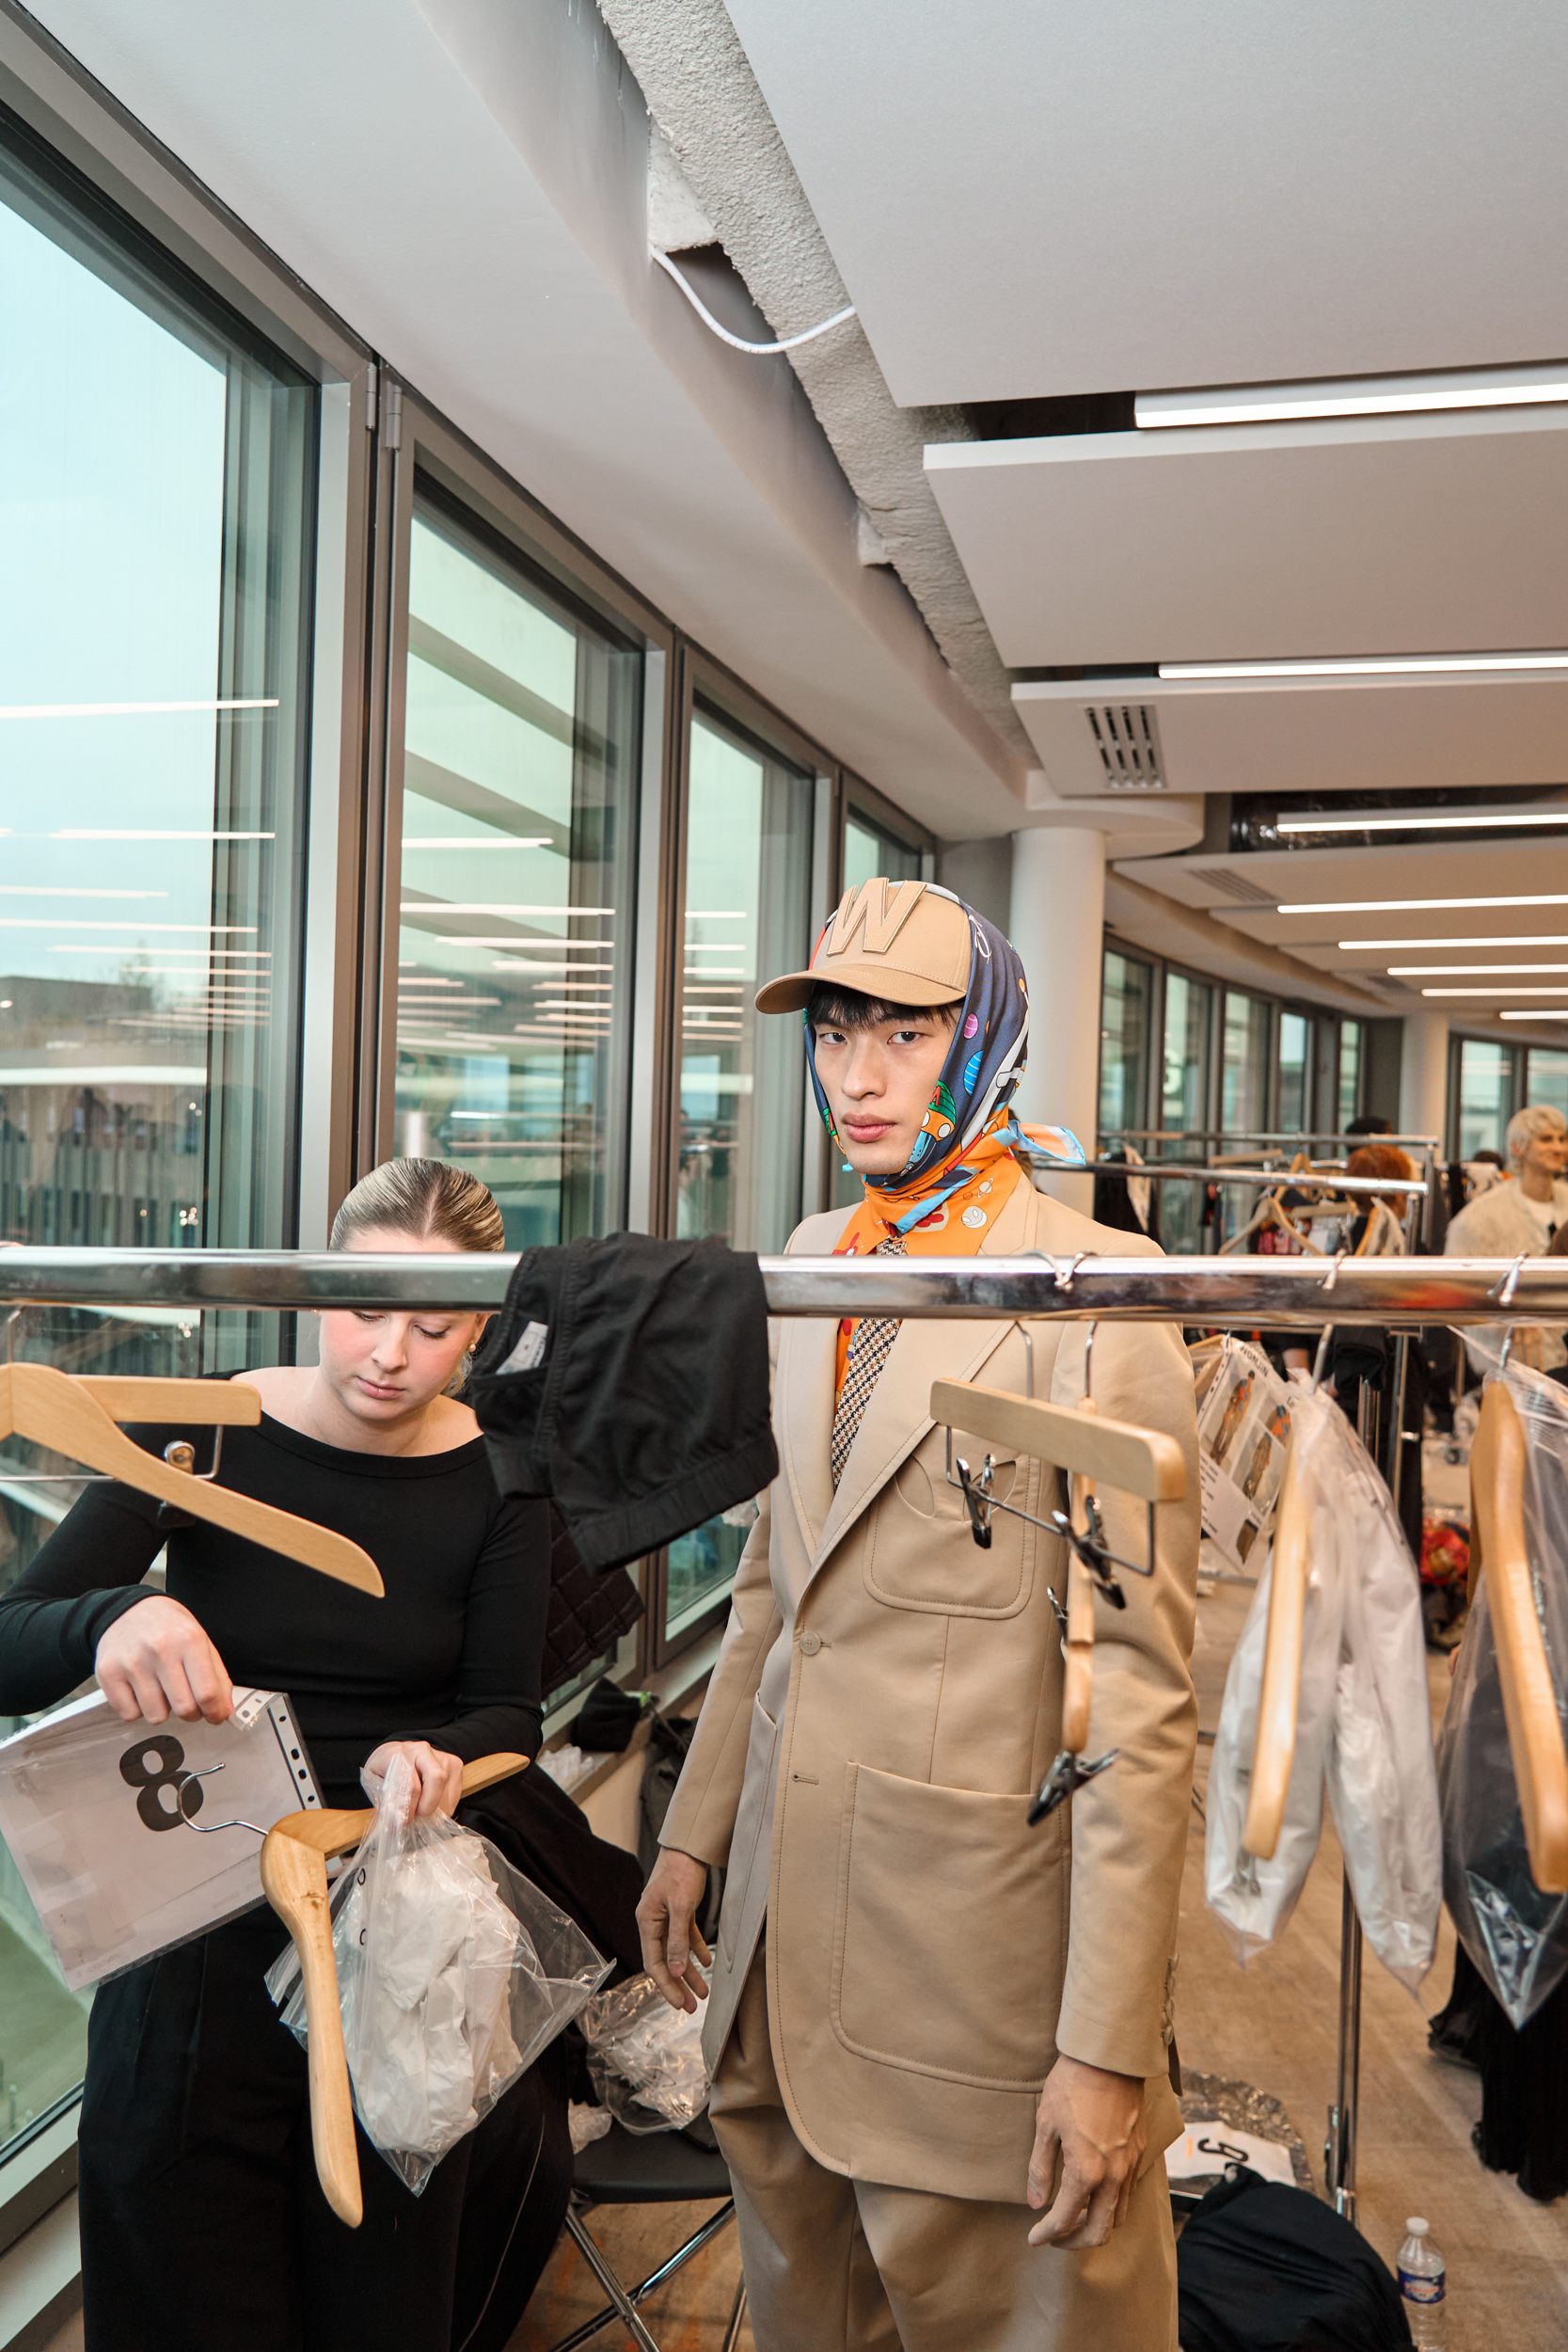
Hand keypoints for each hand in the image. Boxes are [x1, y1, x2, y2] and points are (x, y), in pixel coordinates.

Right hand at [95, 1596, 232, 1725]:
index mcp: (188, 1639)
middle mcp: (160, 1650)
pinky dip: (137, 1708)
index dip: (215, 1712)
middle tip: (188, 1702)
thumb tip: (225, 1711)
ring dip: (162, 1709)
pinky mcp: (108, 1674)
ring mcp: (132, 1663)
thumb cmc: (167, 1626)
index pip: (207, 1692)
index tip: (215, 1716)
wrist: (128, 1609)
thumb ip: (217, 1677)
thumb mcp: (200, 1640)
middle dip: (191, 1713)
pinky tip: (140, 1688)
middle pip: (184, 1708)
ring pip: (156, 1716)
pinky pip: (130, 1714)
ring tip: (160, 1687)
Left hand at [363, 1740, 462, 1819]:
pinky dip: (445, 1807)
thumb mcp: (375, 1785)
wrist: (395, 1754)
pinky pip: (455, 1793)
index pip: (411, 1783)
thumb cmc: (384, 1771)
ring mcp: (441, 1756)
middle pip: (437, 1778)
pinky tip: (431, 1804)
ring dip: (436, 1809)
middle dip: (429, 1805)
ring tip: (420, 1810)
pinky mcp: (454, 1764)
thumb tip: (398, 1821)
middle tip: (417, 1816)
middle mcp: (422, 1750)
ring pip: (447, 1789)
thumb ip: (386, 1801)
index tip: (403, 1821)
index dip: (409, 1807)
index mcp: (398, 1754)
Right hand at [636, 1848, 710, 2013]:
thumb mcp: (681, 1906)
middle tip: (693, 2007)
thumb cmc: (681, 1871)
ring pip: (677, 1951)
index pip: (654, 1963)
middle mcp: (654, 1922)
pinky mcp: (680, 1910)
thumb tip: (675, 1970)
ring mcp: (666, 1916)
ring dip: (690, 1972)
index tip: (679, 2004)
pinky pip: (686, 1936)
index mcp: (647, 1922)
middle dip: (679, 1985)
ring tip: (704, 1991)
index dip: (666, 1985)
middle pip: (665, 1961)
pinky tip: (707, 1963)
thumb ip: (678, 1939)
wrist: (688, 1845)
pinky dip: (695, 1950)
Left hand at [1026, 2055, 1146, 2249]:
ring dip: (1096, 2226)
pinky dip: (1111, 2206)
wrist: (1110, 2057)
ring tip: (1074, 2218)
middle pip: (1099, 2232)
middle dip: (1074, 2242)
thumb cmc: (1072, 2085)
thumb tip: (1035, 2203)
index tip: (1033, 2237)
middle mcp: (1114, 2176)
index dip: (1047, 2234)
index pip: (1065, 2219)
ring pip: (1119, 2217)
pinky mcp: (1140, 2153)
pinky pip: (1128, 2194)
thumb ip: (1041, 2168)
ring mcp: (1130, 2166)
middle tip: (1054, 2237)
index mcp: (1086, 2172)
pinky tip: (1094, 2193)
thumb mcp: (1046, 2124)